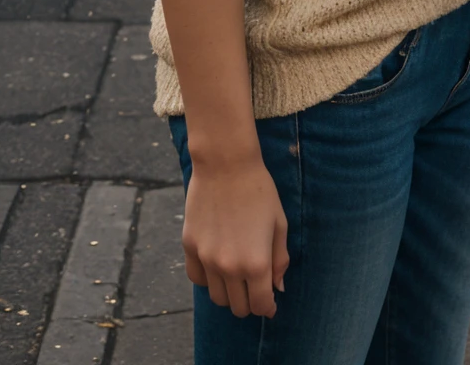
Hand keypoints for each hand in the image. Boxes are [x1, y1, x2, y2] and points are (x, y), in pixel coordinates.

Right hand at [181, 149, 289, 317]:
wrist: (225, 163)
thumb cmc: (259, 190)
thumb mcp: (279, 224)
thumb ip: (280, 259)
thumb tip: (277, 287)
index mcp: (256, 264)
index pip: (260, 305)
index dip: (268, 306)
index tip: (269, 301)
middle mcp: (229, 267)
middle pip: (238, 307)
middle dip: (249, 301)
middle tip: (254, 285)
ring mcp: (206, 258)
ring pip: (217, 297)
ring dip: (229, 293)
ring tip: (236, 275)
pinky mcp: (189, 246)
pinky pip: (196, 278)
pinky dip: (208, 279)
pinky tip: (216, 265)